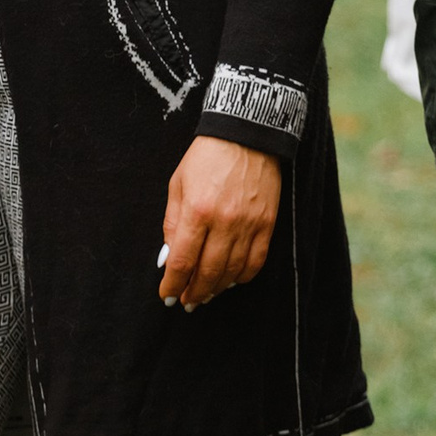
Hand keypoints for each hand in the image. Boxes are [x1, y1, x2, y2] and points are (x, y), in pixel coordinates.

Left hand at [159, 135, 281, 309]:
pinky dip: (242, 277)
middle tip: (187, 301)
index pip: (182, 261)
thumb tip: (169, 257)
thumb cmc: (206, 157)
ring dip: (216, 288)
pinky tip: (231, 280)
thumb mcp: (178, 184)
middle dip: (194, 292)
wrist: (245, 134)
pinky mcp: (267, 224)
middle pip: (208, 272)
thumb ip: (173, 222)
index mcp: (197, 210)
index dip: (173, 284)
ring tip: (206, 294)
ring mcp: (249, 224)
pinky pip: (256, 262)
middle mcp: (224, 222)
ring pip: (232, 272)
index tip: (167, 295)